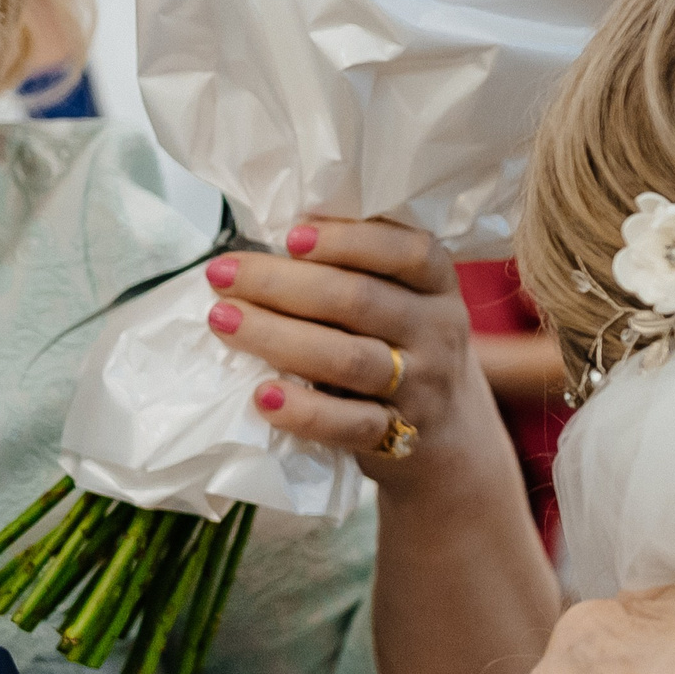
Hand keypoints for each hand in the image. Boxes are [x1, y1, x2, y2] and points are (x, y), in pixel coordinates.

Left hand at [202, 219, 494, 490]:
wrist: (453, 432)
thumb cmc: (404, 347)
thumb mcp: (405, 300)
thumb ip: (360, 270)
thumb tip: (275, 240)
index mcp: (438, 287)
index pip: (409, 252)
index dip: (349, 240)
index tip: (291, 236)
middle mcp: (437, 332)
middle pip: (361, 301)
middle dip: (282, 284)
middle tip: (222, 275)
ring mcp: (422, 387)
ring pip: (349, 359)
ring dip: (278, 337)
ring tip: (222, 321)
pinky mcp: (400, 437)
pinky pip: (350, 425)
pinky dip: (304, 411)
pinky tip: (263, 396)